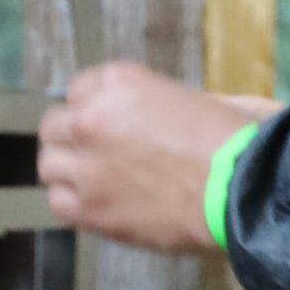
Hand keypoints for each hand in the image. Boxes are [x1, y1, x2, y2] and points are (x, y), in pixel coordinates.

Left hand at [38, 60, 266, 253]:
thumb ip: (154, 105)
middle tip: (96, 156)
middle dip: (73, 139)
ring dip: (69, 171)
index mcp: (118, 83)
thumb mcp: (193, 99)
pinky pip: (58, 203)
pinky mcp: (88, 207)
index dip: (92, 110)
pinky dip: (73, 204)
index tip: (107, 125)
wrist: (240, 188)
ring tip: (96, 183)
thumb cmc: (232, 141)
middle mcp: (91, 118)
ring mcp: (85, 164)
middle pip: (55, 126)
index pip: (79, 89)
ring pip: (50, 164)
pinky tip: (96, 205)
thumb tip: (149, 120)